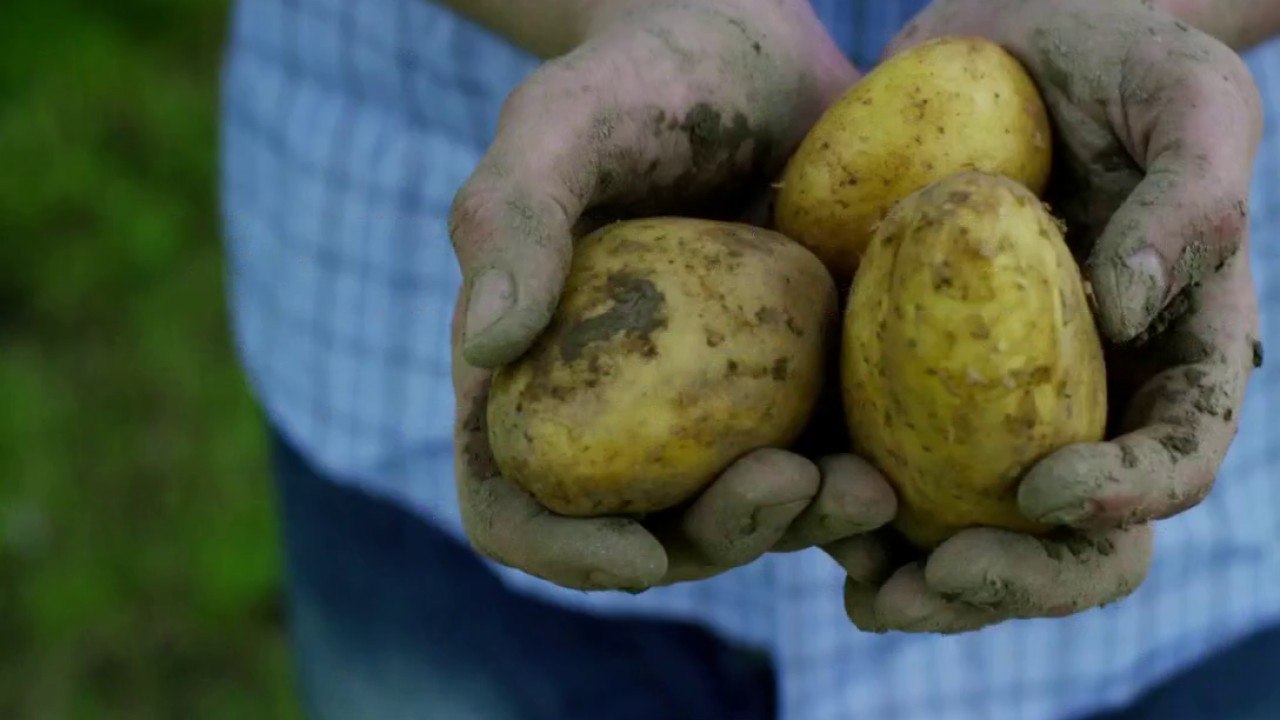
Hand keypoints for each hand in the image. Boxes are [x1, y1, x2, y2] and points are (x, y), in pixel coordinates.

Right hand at [449, 0, 895, 591]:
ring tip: (872, 487)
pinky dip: (855, 486)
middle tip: (790, 484)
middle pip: (644, 533)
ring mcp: (709, 408)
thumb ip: (511, 216)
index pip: (510, 503)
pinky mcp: (792, 387)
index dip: (559, 553)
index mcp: (531, 375)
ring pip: (741, 515)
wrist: (753, 49)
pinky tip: (907, 465)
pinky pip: (817, 463)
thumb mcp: (562, 123)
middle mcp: (616, 411)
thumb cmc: (641, 77)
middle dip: (715, 541)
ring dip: (802, 526)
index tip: (638, 557)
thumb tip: (483, 344)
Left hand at [839, 0, 1263, 631]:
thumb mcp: (1183, 94)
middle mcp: (1077, 399)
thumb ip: (1194, 193)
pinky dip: (832, 500)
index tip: (1043, 491)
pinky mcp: (894, 375)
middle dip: (1010, 582)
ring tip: (854, 578)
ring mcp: (982, 401)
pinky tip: (788, 507)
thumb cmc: (1113, 52)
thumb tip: (1134, 300)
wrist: (1000, 37)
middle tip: (934, 583)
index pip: (1174, 458)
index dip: (1124, 497)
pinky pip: (870, 459)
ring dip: (911, 574)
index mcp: (1167, 358)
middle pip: (1068, 537)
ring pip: (963, 527)